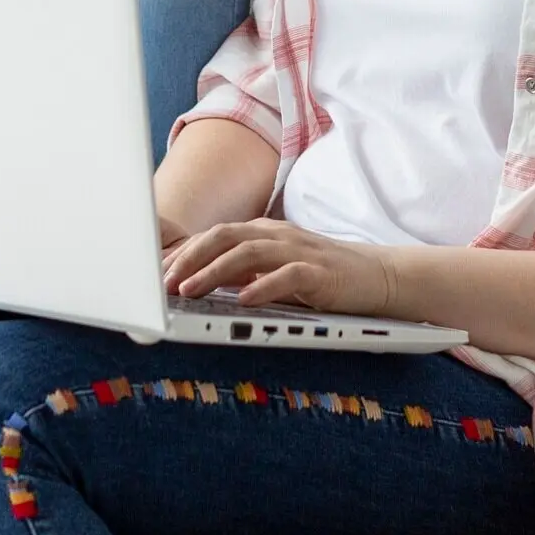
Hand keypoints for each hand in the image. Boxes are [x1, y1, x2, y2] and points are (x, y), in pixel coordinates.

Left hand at [164, 218, 398, 314]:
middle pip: (224, 236)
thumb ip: (245, 275)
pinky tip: (244, 300)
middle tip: (164, 281)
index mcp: (264, 233)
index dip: (184, 251)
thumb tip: (204, 286)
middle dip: (189, 257)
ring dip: (213, 270)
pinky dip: (262, 286)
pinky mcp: (320, 272)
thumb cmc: (323, 278)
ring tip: (189, 290)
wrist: (378, 276)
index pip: (216, 235)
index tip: (157, 271)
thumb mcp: (277, 273)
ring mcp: (299, 250)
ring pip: (248, 252)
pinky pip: (287, 275)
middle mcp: (277, 235)